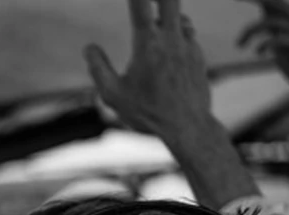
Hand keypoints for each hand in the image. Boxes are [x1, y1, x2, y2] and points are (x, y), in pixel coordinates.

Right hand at [86, 0, 216, 145]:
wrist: (188, 128)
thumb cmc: (148, 114)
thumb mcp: (113, 96)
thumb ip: (98, 68)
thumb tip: (89, 48)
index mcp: (147, 44)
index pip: (139, 3)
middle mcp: (171, 39)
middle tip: (148, 1)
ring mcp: (189, 45)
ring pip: (179, 17)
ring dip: (166, 19)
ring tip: (156, 34)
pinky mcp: (199, 56)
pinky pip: (188, 36)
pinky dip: (178, 37)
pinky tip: (170, 54)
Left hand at [237, 0, 288, 103]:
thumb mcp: (279, 40)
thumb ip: (271, 25)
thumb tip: (260, 9)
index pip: (274, 1)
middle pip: (275, 3)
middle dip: (255, 0)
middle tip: (235, 0)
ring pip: (273, 21)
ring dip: (252, 31)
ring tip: (239, 45)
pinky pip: (281, 38)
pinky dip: (265, 44)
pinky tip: (258, 52)